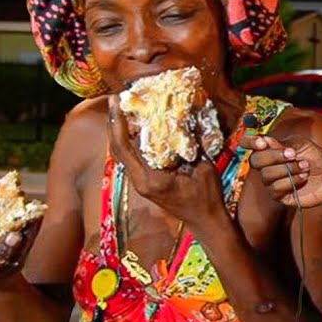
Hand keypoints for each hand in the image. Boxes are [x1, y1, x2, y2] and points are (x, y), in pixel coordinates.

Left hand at [106, 96, 225, 229]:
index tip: (115, 102)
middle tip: (115, 100)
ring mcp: (141, 183)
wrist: (206, 222)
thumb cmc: (207, 198)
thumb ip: (194, 144)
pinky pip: (133, 158)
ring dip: (120, 131)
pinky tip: (136, 127)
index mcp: (150, 179)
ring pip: (123, 153)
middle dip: (114, 123)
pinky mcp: (145, 182)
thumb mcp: (203, 168)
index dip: (117, 123)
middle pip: (118, 149)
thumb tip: (189, 117)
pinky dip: (131, 141)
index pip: (125, 148)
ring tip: (122, 109)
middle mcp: (140, 181)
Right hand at [239, 133, 321, 208]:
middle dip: (274, 156)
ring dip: (288, 169)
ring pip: (267, 175)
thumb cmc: (315, 158)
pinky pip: (275, 188)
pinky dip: (291, 181)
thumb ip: (283, 143)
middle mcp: (266, 165)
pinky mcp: (278, 195)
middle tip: (294, 154)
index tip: (263, 143)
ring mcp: (270, 181)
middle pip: (255, 160)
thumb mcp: (302, 144)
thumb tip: (265, 142)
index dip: (250, 142)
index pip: (249, 144)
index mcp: (269, 149)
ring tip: (305, 167)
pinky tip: (303, 178)